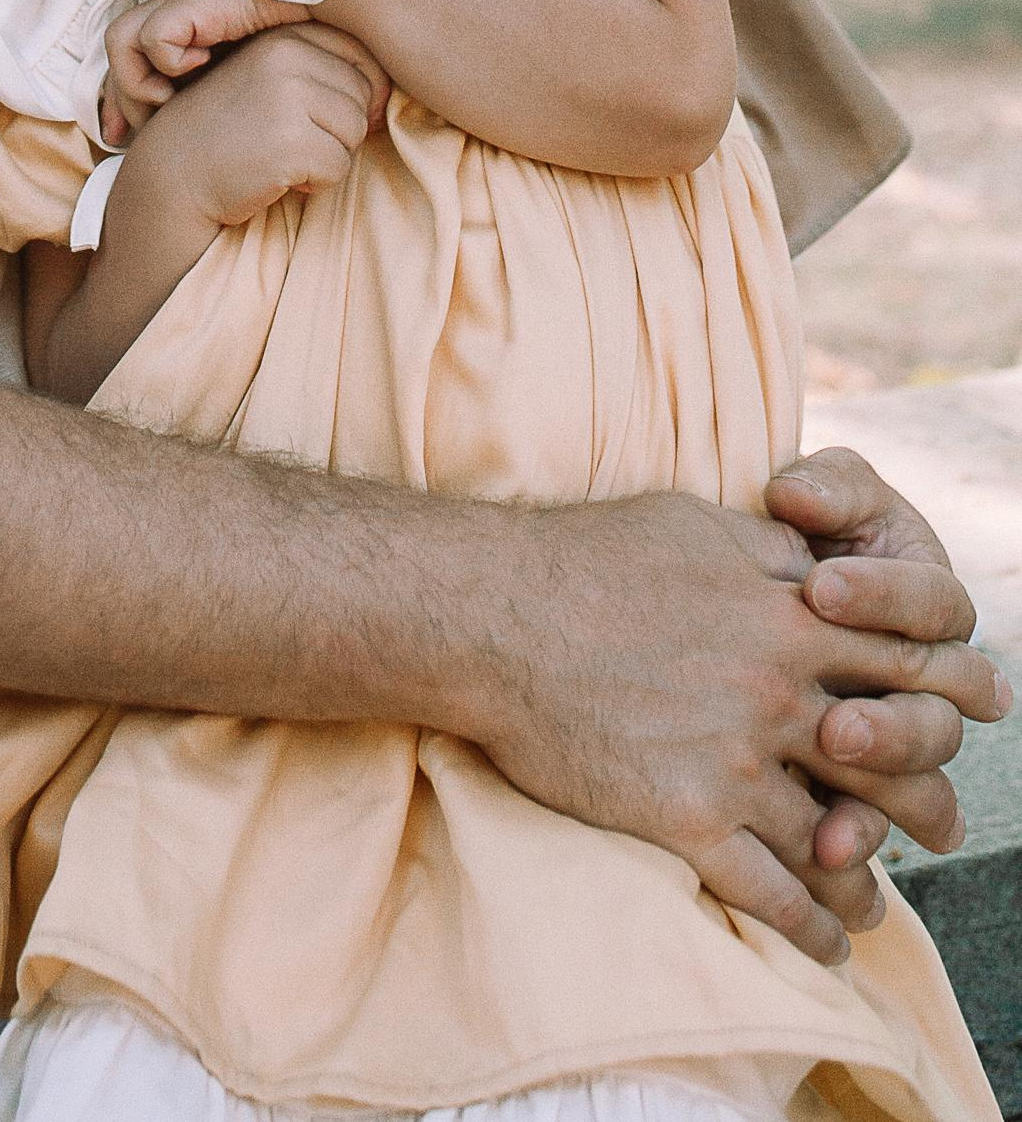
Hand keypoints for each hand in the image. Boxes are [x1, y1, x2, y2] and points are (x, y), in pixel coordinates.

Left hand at [103, 0, 307, 143]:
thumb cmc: (315, 27)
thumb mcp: (274, 69)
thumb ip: (254, 93)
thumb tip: (254, 148)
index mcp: (192, 23)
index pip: (136, 58)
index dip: (124, 98)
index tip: (122, 136)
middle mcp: (180, 8)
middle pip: (120, 51)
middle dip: (118, 99)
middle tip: (125, 137)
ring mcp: (184, 0)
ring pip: (122, 40)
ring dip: (137, 82)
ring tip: (168, 102)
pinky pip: (156, 36)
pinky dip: (167, 60)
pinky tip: (199, 69)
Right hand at [136, 21, 390, 226]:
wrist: (174, 173)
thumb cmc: (228, 130)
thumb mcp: (270, 81)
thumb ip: (321, 72)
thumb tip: (389, 97)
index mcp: (283, 34)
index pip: (360, 56)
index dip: (354, 94)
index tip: (316, 117)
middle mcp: (286, 54)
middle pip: (363, 96)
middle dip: (336, 129)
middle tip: (287, 140)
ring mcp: (288, 95)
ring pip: (355, 133)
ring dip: (326, 156)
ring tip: (280, 155)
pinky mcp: (291, 140)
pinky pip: (339, 167)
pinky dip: (314, 182)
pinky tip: (275, 175)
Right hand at [473, 484, 1006, 967]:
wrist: (493, 615)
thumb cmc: (586, 556)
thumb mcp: (695, 525)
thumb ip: (772, 553)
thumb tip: (819, 561)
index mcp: (787, 618)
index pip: (906, 660)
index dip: (951, 690)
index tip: (977, 712)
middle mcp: (776, 692)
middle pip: (892, 759)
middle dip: (929, 799)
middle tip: (943, 828)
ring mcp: (735, 761)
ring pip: (839, 839)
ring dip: (868, 878)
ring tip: (875, 900)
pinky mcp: (687, 821)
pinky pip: (775, 894)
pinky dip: (811, 927)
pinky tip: (824, 940)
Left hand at [770, 446, 1009, 871]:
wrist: (735, 591)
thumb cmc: (794, 531)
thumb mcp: (816, 496)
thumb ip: (824, 490)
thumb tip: (800, 499)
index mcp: (927, 604)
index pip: (935, 605)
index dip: (884, 598)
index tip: (817, 587)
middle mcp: (927, 679)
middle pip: (943, 710)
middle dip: (895, 715)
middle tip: (836, 714)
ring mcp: (895, 737)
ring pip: (919, 777)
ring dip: (884, 779)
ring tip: (831, 761)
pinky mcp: (854, 785)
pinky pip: (871, 823)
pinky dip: (852, 837)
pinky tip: (823, 850)